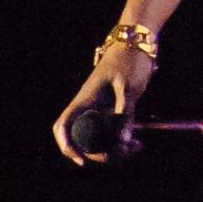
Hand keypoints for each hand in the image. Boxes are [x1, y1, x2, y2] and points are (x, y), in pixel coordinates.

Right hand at [52, 43, 155, 164]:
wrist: (139, 42)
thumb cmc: (130, 60)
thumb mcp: (129, 87)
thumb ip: (125, 113)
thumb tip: (122, 141)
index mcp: (86, 100)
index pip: (64, 126)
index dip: (67, 144)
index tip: (82, 159)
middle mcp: (89, 108)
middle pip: (84, 140)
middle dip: (101, 153)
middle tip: (126, 152)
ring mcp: (101, 110)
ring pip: (99, 139)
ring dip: (114, 150)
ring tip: (137, 147)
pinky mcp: (113, 111)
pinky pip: (112, 133)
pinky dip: (122, 141)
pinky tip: (137, 143)